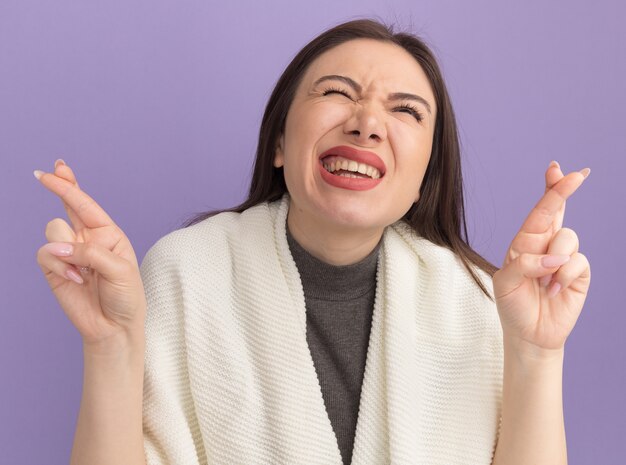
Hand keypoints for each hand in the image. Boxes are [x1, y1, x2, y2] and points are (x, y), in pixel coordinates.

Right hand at [35, 160, 145, 346]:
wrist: (115, 326)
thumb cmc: (125, 296)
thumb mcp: (119, 270)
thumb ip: (91, 253)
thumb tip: (58, 246)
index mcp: (108, 234)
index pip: (86, 205)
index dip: (69, 186)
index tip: (56, 167)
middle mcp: (87, 239)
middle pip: (67, 206)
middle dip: (58, 187)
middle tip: (43, 174)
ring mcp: (70, 253)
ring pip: (54, 230)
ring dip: (68, 249)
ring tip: (85, 272)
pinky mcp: (55, 268)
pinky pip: (46, 254)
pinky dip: (61, 266)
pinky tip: (77, 280)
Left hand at [492, 161, 590, 354]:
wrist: (529, 334)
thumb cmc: (512, 305)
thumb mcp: (506, 283)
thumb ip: (525, 265)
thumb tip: (554, 257)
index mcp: (524, 242)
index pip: (538, 211)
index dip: (549, 189)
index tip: (556, 168)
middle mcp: (545, 245)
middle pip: (558, 210)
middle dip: (564, 190)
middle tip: (577, 175)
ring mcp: (564, 257)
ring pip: (568, 238)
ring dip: (554, 261)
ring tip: (543, 284)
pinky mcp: (579, 273)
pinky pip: (577, 262)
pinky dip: (563, 276)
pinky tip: (554, 291)